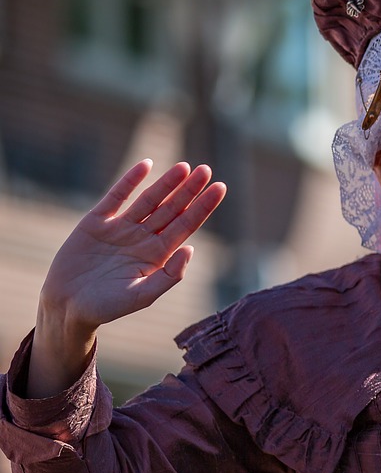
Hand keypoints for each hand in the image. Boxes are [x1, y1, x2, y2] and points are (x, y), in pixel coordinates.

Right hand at [29, 160, 224, 396]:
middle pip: (172, 209)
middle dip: (189, 190)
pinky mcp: (96, 222)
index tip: (220, 188)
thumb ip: (169, 275)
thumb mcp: (142, 296)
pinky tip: (146, 165)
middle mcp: (143, 238)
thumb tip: (191, 249)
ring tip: (185, 167)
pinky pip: (116, 197)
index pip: (186, 225)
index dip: (203, 207)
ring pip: (149, 200)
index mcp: (158, 255)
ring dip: (166, 183)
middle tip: (206, 170)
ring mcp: (121, 228)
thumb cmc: (107, 307)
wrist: (67, 306)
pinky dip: (130, 181)